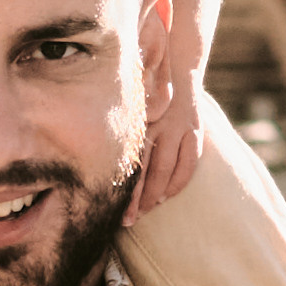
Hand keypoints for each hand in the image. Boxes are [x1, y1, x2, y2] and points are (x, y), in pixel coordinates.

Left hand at [126, 73, 203, 220]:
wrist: (176, 64)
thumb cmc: (141, 87)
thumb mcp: (124, 100)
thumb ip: (112, 123)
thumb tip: (91, 151)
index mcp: (135, 119)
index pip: (127, 161)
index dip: (122, 188)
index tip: (113, 208)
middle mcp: (156, 124)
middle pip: (146, 171)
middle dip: (137, 199)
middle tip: (127, 221)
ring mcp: (177, 127)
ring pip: (167, 170)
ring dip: (157, 194)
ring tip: (146, 211)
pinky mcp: (195, 129)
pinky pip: (190, 162)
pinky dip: (179, 181)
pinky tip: (167, 195)